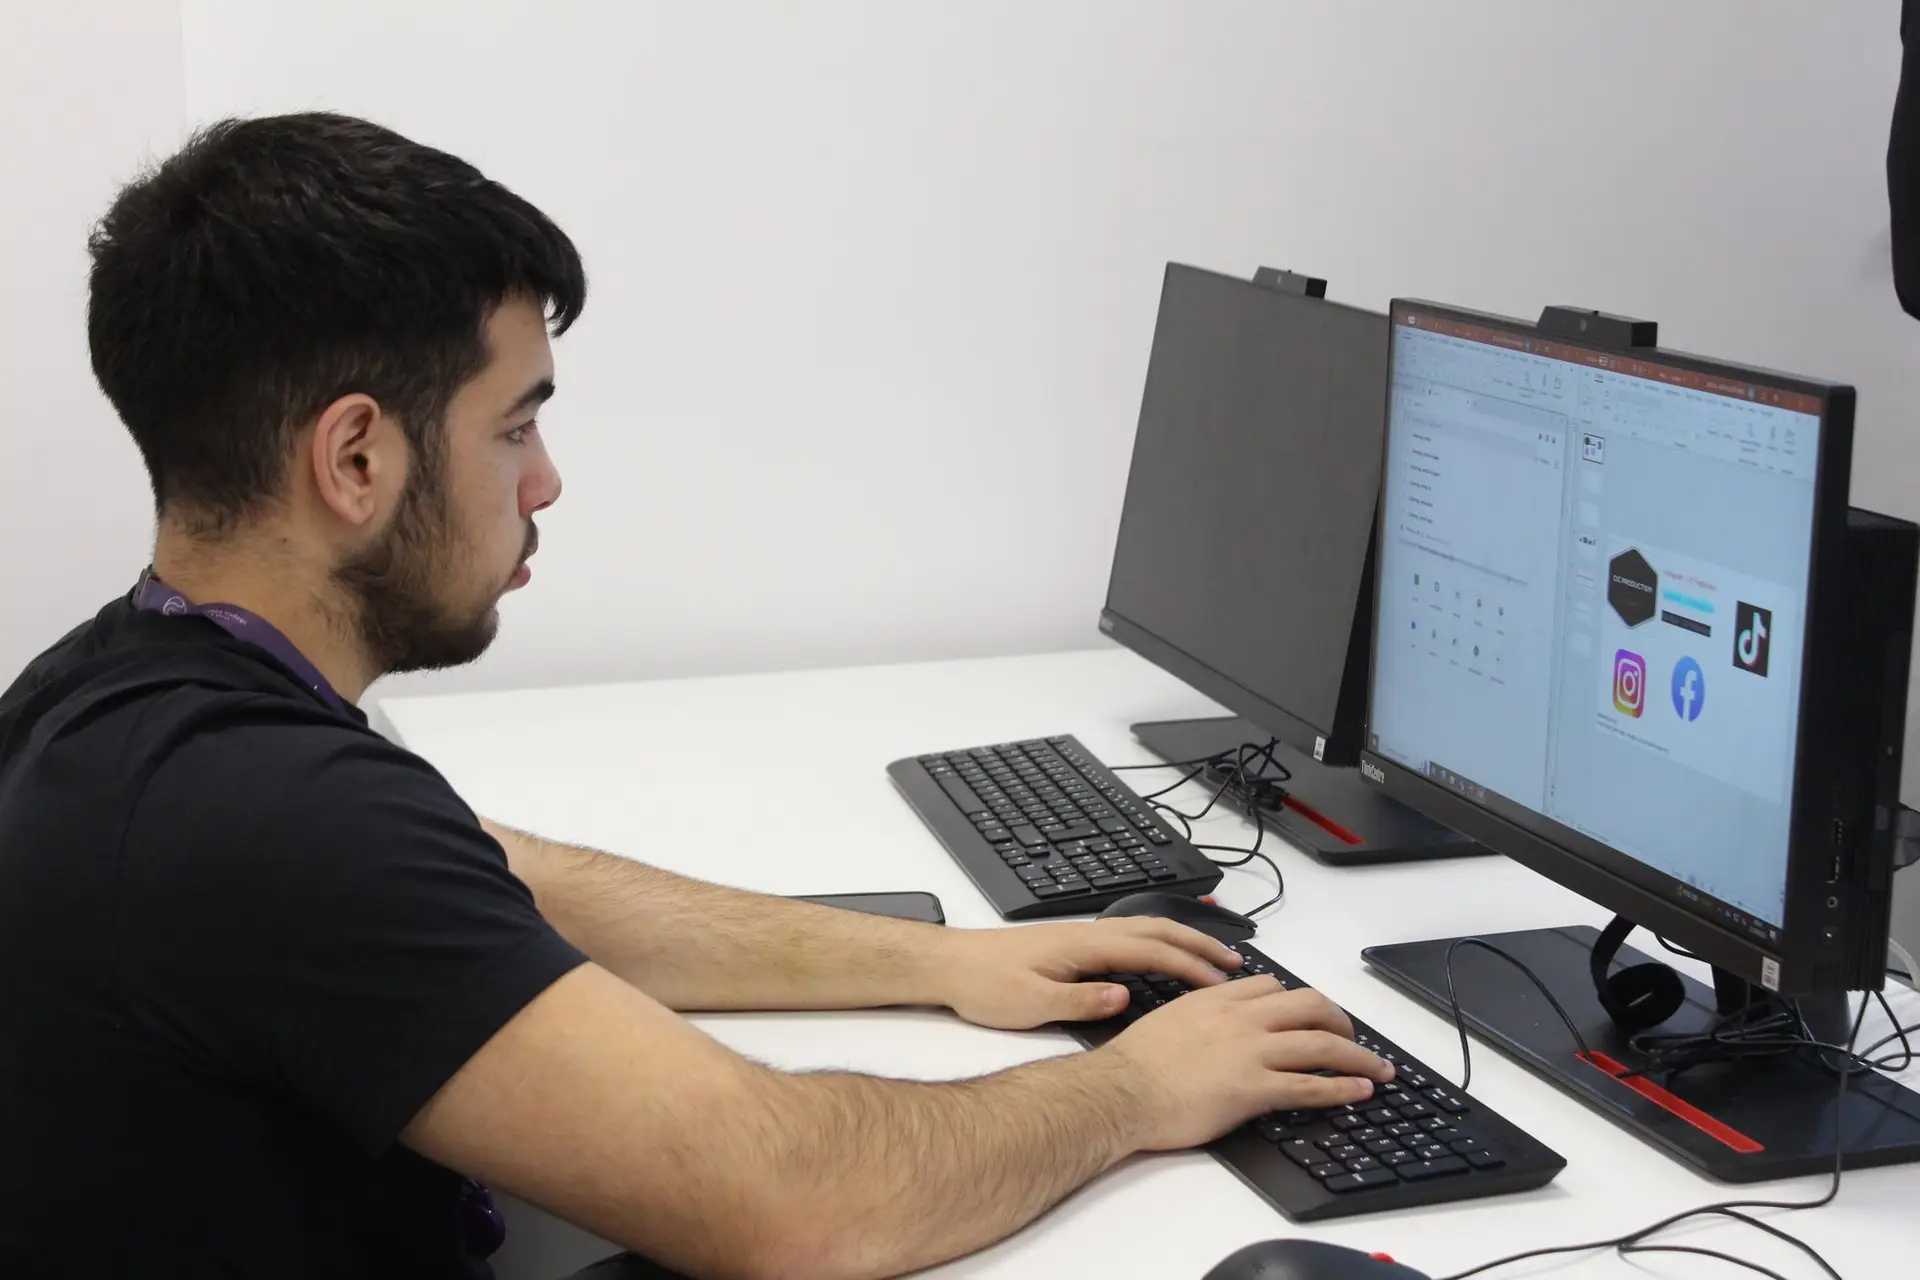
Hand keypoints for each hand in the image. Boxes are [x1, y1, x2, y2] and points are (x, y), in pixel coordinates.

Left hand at [934, 917, 1244, 1030]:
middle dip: (1200, 944)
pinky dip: (1158, 942)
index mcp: (1084, 945)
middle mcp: (1088, 933)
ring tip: (1212, 958)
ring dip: (1182, 940)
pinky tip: (1164, 957)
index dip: (1191, 965)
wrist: (951, 964)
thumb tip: (1124, 997)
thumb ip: (1080, 1001)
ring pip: (1145, 928)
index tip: (1222, 982)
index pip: (1151, 949)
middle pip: (1157, 929)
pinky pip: (1129, 937)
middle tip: (1236, 963)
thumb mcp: (1030, 1004)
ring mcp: (1082, 935)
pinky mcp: (1073, 944)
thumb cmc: (985, 984)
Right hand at [1104, 977, 1393, 1150]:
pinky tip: (1360, 1092)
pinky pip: (1309, 1085)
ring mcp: (1250, 1052)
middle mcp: (1240, 1019)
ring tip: (1379, 1069)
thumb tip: (1210, 1028)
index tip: (1309, 1015)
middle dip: (1340, 1020)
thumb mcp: (1168, 1020)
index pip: (1271, 987)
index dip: (1298, 1001)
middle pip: (1309, 1006)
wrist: (1121, 1091)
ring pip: (1321, 1044)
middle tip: (1351, 1038)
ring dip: (1358, 1056)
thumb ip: (1198, 1017)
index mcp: (1216, 999)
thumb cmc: (1134, 1064)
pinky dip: (1342, 1088)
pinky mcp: (1253, 1088)